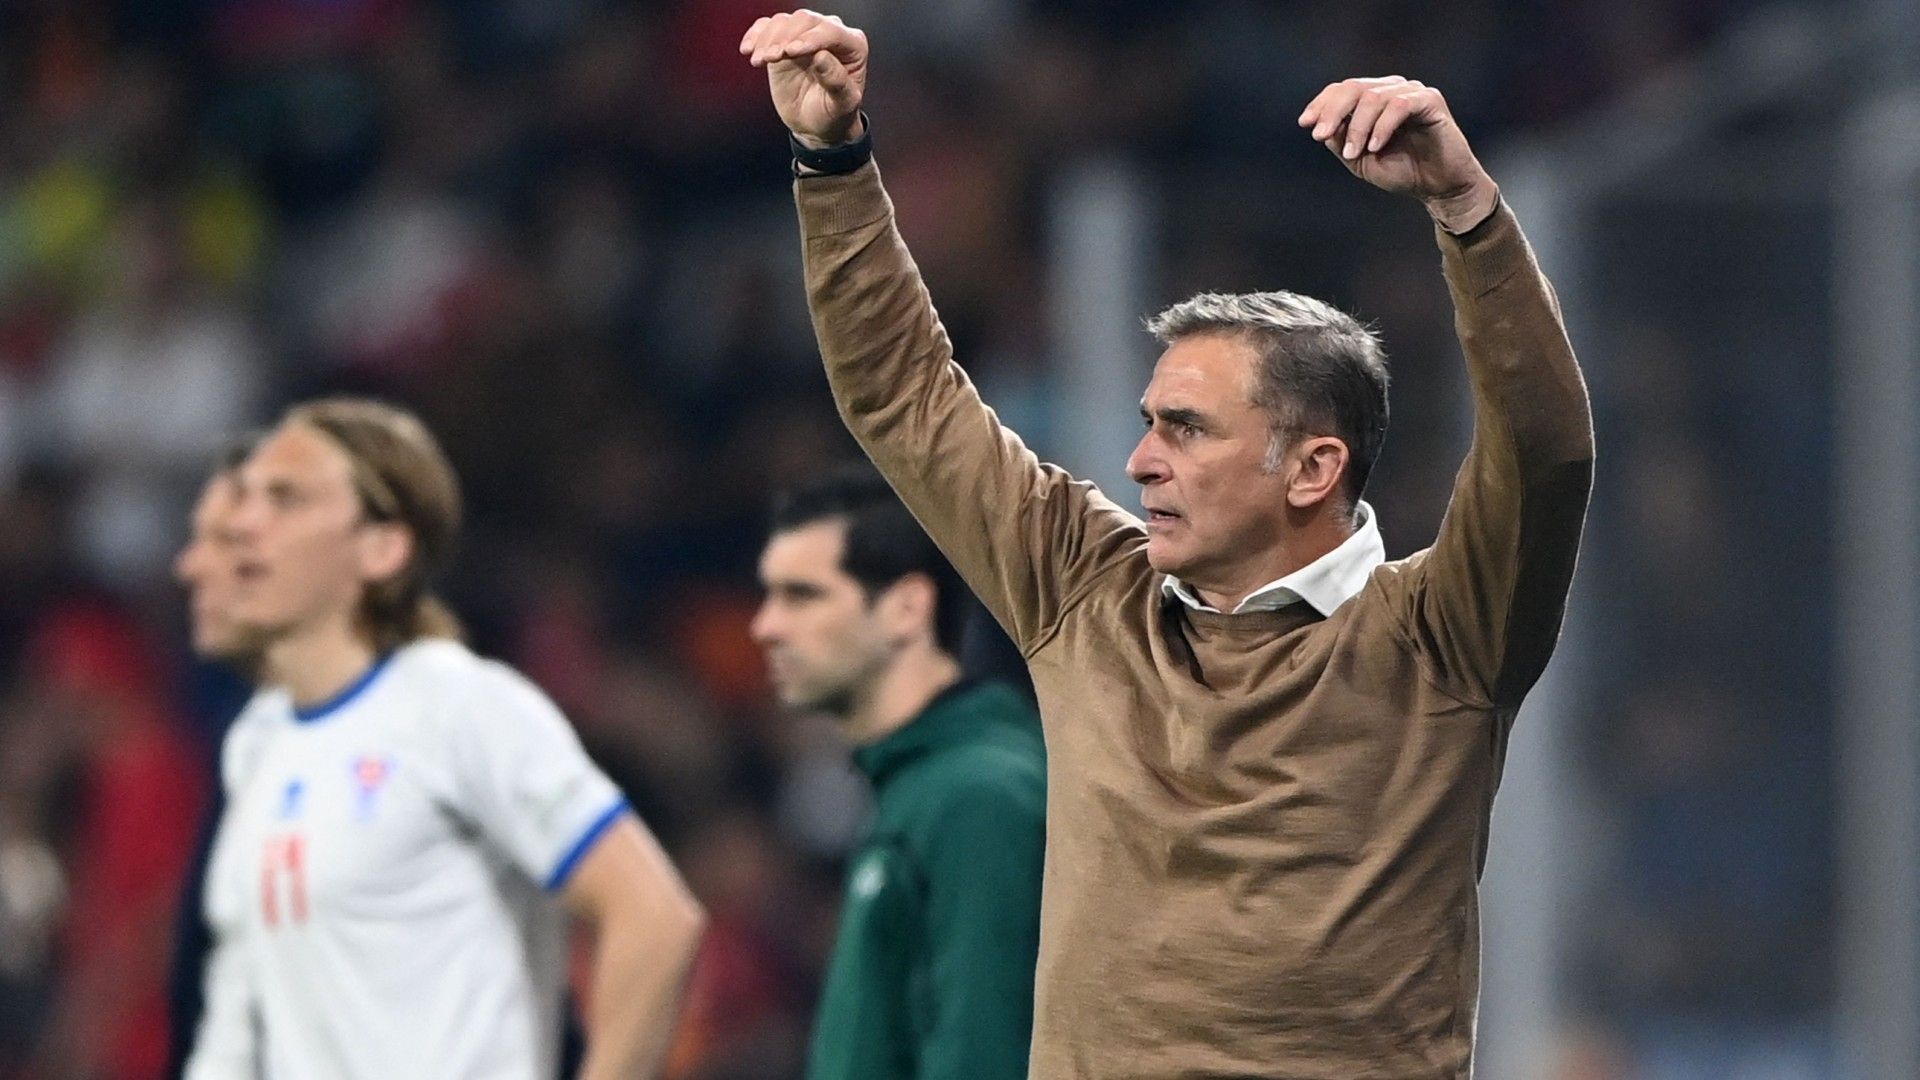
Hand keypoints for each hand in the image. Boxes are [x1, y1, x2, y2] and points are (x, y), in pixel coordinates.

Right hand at [740, 9, 868, 147]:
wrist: (816, 124)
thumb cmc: (835, 113)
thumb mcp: (842, 104)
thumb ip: (836, 81)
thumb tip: (821, 57)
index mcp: (852, 44)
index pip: (830, 31)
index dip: (810, 38)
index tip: (791, 51)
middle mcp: (829, 33)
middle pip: (805, 20)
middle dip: (785, 37)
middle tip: (772, 58)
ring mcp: (804, 35)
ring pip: (783, 22)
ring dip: (768, 39)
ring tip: (761, 60)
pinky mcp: (783, 41)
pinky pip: (766, 28)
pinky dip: (755, 36)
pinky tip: (748, 50)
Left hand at [1298, 78, 1497, 233]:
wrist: (1440, 187)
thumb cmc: (1403, 172)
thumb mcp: (1361, 160)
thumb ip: (1341, 142)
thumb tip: (1321, 127)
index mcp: (1374, 99)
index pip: (1342, 90)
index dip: (1321, 104)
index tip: (1305, 124)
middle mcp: (1392, 89)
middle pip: (1354, 87)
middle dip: (1332, 111)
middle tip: (1320, 136)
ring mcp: (1412, 92)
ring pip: (1374, 97)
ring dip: (1358, 126)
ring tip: (1353, 152)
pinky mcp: (1430, 101)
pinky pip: (1400, 105)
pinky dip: (1382, 126)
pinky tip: (1375, 147)